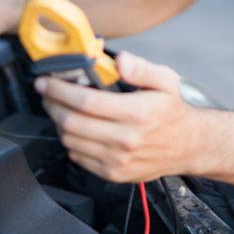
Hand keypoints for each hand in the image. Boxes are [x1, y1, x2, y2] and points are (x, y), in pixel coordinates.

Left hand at [36, 52, 201, 182]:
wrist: (188, 146)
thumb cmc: (172, 111)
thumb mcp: (166, 81)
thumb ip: (141, 68)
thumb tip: (120, 60)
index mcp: (137, 113)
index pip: (86, 101)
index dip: (59, 90)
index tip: (45, 81)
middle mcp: (126, 139)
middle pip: (72, 122)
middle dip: (51, 104)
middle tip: (46, 92)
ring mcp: (118, 160)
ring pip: (70, 140)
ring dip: (58, 121)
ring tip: (59, 107)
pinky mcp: (113, 173)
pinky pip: (78, 157)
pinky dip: (70, 140)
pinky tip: (76, 126)